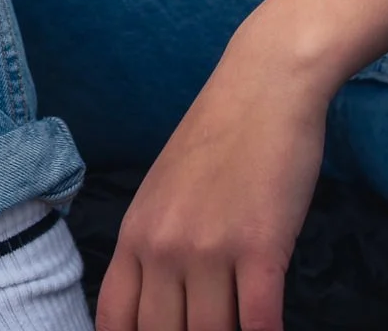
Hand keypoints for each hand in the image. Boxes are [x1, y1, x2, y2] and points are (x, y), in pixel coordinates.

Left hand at [95, 39, 325, 330]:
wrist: (266, 81)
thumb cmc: (221, 131)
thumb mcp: (165, 188)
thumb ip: (155, 244)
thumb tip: (160, 304)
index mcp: (136, 232)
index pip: (115, 321)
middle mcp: (164, 246)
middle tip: (210, 326)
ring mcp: (210, 248)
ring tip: (241, 323)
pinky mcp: (260, 246)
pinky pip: (258, 322)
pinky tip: (271, 330)